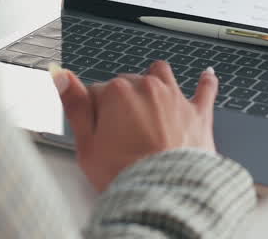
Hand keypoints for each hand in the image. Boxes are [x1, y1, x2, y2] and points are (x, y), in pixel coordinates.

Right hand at [50, 61, 217, 191]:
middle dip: (123, 100)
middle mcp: (147, 88)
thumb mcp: (86, 145)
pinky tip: (205, 77)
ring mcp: (175, 98)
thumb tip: (62, 78)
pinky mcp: (198, 112)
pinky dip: (204, 82)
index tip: (97, 129)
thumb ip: (75, 106)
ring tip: (150, 94)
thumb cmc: (126, 174)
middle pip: (128, 83)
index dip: (95, 111)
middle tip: (120, 130)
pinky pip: (205, 88)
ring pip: (162, 74)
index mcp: (117, 93)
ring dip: (155, 80)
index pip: (97, 91)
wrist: (166, 193)